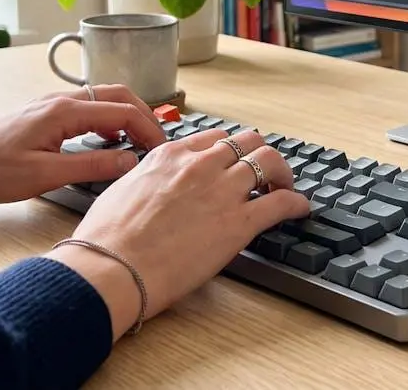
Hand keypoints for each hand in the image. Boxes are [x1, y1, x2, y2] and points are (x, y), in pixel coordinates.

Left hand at [0, 85, 165, 204]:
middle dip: (143, 116)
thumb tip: (130, 161)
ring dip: (125, 118)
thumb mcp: (45, 175)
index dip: (148, 129)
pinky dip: (106, 122)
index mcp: (65, 111)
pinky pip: (86, 111)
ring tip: (137, 145)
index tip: (161, 150)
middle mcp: (61, 101)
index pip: (122, 110)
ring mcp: (52, 106)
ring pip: (102, 101)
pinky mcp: (44, 117)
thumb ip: (92, 166)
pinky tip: (106, 145)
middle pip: (117, 96)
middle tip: (157, 144)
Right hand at [47, 128, 307, 339]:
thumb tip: (151, 186)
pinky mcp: (238, 222)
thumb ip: (146, 180)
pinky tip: (300, 208)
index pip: (213, 139)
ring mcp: (222, 190)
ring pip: (268, 161)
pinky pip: (281, 202)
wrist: (112, 268)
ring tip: (285, 186)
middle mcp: (199, 165)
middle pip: (246, 141)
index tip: (233, 162)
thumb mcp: (121, 190)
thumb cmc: (107, 239)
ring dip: (281, 173)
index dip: (228, 151)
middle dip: (258, 154)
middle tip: (264, 172)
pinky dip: (296, 202)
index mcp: (170, 156)